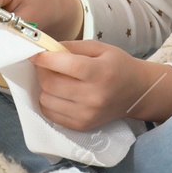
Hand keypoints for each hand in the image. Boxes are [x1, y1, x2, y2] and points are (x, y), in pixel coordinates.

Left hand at [29, 42, 171, 128]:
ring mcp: (87, 114)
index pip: (66, 65)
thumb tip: (46, 49)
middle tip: (46, 64)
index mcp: (101, 72)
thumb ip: (72, 46)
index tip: (35, 53)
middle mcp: (94, 96)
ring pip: (46, 100)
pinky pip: (50, 114)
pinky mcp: (81, 126)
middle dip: (42, 71)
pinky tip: (57, 93)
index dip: (45, 58)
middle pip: (51, 84)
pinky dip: (48, 101)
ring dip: (44, 87)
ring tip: (54, 79)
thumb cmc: (117, 65)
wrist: (136, 92)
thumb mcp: (100, 48)